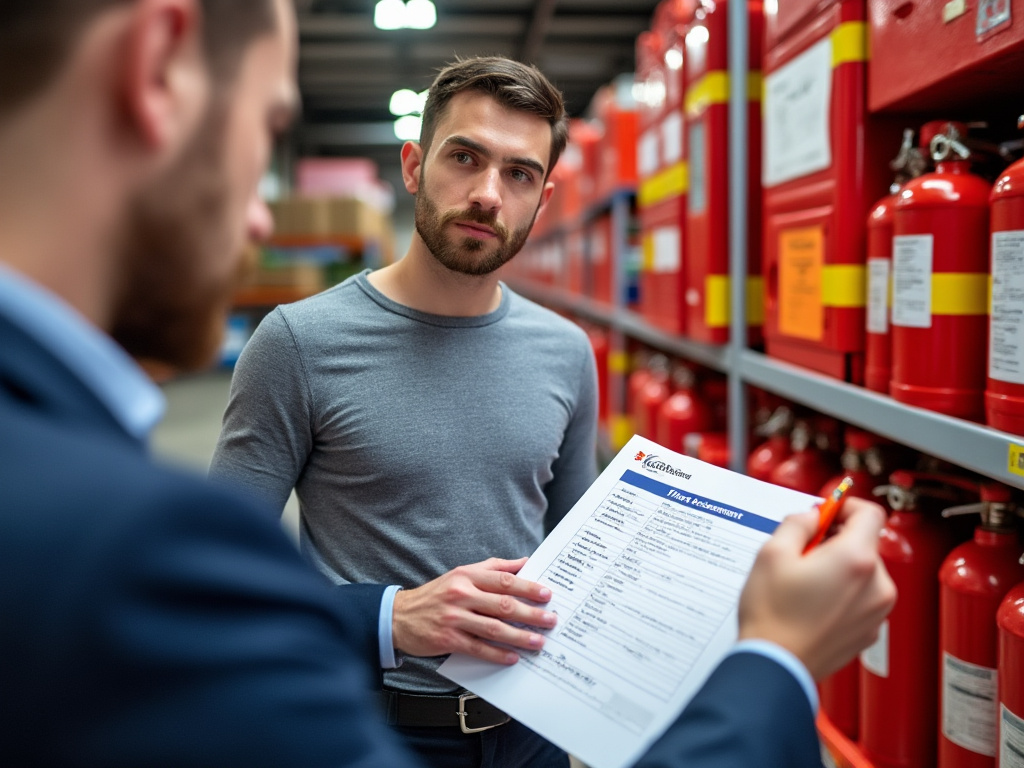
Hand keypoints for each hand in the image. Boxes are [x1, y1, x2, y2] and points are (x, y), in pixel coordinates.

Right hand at [392, 557, 557, 664]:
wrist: (399, 616)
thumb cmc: (436, 594)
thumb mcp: (462, 573)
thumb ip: (494, 568)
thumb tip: (524, 563)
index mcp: (467, 576)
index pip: (504, 580)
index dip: (527, 588)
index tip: (546, 595)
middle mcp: (461, 595)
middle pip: (503, 605)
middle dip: (530, 614)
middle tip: (550, 620)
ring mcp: (454, 618)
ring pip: (493, 628)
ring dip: (519, 636)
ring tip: (538, 642)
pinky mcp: (448, 639)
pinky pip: (478, 648)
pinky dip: (497, 654)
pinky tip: (512, 657)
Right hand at [737, 497, 895, 679]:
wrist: (777, 666)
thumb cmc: (772, 616)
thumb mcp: (771, 553)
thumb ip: (797, 522)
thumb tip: (811, 517)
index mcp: (855, 559)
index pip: (870, 513)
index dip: (846, 505)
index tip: (827, 510)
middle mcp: (876, 585)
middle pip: (864, 543)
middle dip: (835, 539)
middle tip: (802, 550)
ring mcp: (876, 611)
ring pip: (864, 571)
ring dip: (839, 567)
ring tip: (804, 581)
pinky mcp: (869, 631)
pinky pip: (861, 598)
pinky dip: (842, 592)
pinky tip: (812, 602)